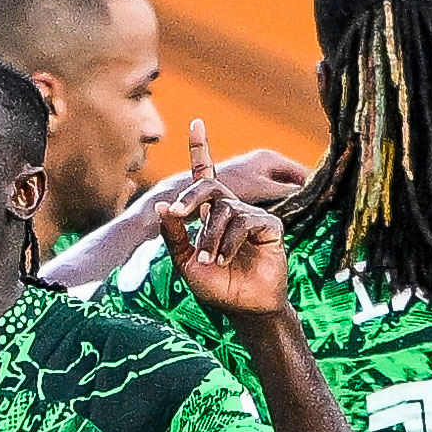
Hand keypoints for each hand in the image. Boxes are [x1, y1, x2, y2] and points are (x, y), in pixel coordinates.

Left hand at [158, 119, 289, 318]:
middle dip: (190, 196)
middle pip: (209, 186)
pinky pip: (244, 221)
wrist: (243, 309)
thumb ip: (173, 235)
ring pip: (224, 209)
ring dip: (210, 236)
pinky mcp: (269, 226)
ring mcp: (251, 216)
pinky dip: (229, 241)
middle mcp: (230, 210)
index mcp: (209, 215)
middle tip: (177, 212)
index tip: (196, 123)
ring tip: (211, 260)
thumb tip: (162, 205)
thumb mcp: (185, 262)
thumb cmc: (216, 287)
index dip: (200, 150)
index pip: (204, 177)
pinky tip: (225, 259)